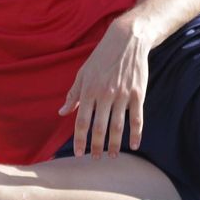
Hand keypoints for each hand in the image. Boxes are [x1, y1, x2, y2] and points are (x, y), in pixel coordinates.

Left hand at [59, 17, 151, 156]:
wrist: (127, 40)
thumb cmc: (101, 57)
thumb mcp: (83, 73)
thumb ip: (73, 95)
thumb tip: (62, 113)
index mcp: (89, 90)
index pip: (82, 121)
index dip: (80, 140)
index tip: (79, 154)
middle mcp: (105, 94)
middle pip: (99, 127)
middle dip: (96, 146)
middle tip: (96, 159)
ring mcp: (122, 95)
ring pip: (118, 126)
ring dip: (115, 144)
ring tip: (113, 156)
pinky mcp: (138, 93)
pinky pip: (137, 118)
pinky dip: (136, 133)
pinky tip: (134, 145)